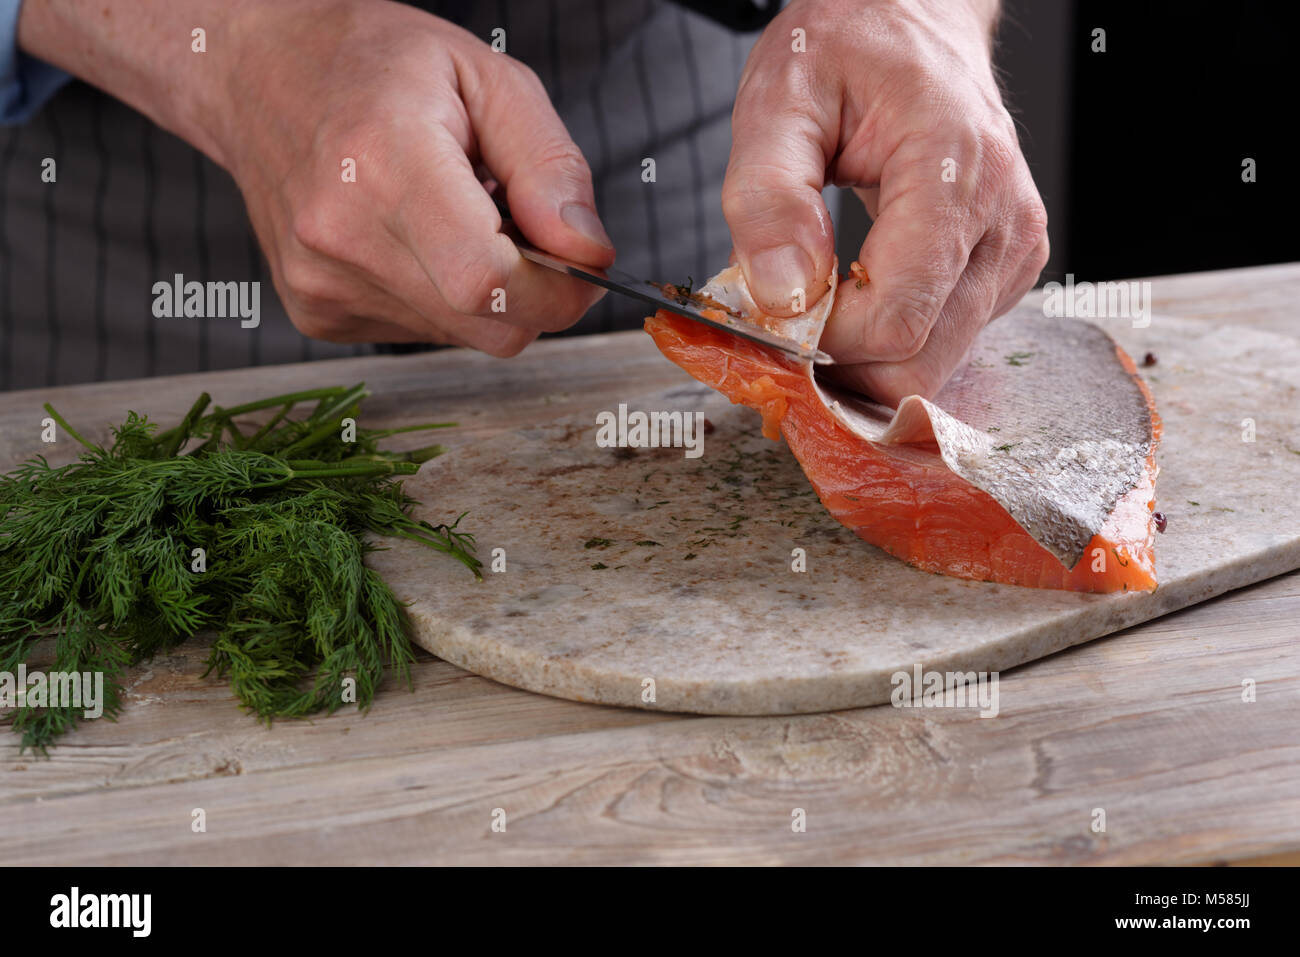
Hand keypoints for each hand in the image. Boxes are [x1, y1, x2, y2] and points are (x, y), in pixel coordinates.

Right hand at [22, 0, 614, 355]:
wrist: (256, 74)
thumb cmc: (373, 64)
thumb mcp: (488, 78)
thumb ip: (550, 167)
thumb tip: (588, 251)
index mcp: (385, 164)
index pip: (489, 281)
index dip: (557, 288)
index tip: (581, 262)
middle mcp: (341, 238)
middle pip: (487, 324)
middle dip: (534, 293)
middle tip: (523, 228)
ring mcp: (322, 285)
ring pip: (463, 336)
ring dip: (486, 292)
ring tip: (456, 219)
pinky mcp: (317, 314)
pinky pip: (423, 334)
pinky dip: (443, 298)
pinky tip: (417, 241)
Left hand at [722, 0, 1048, 402]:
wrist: (909, 18)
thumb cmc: (847, 48)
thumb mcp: (779, 98)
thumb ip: (768, 197)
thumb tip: (783, 295)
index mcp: (955, 169)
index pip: (895, 318)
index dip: (821, 340)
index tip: (771, 311)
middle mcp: (1002, 221)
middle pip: (919, 363)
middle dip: (839, 360)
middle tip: (784, 317)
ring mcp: (1012, 252)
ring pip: (931, 365)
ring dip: (861, 353)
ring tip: (817, 293)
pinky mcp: (1004, 272)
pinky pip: (941, 342)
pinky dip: (887, 337)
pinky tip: (854, 290)